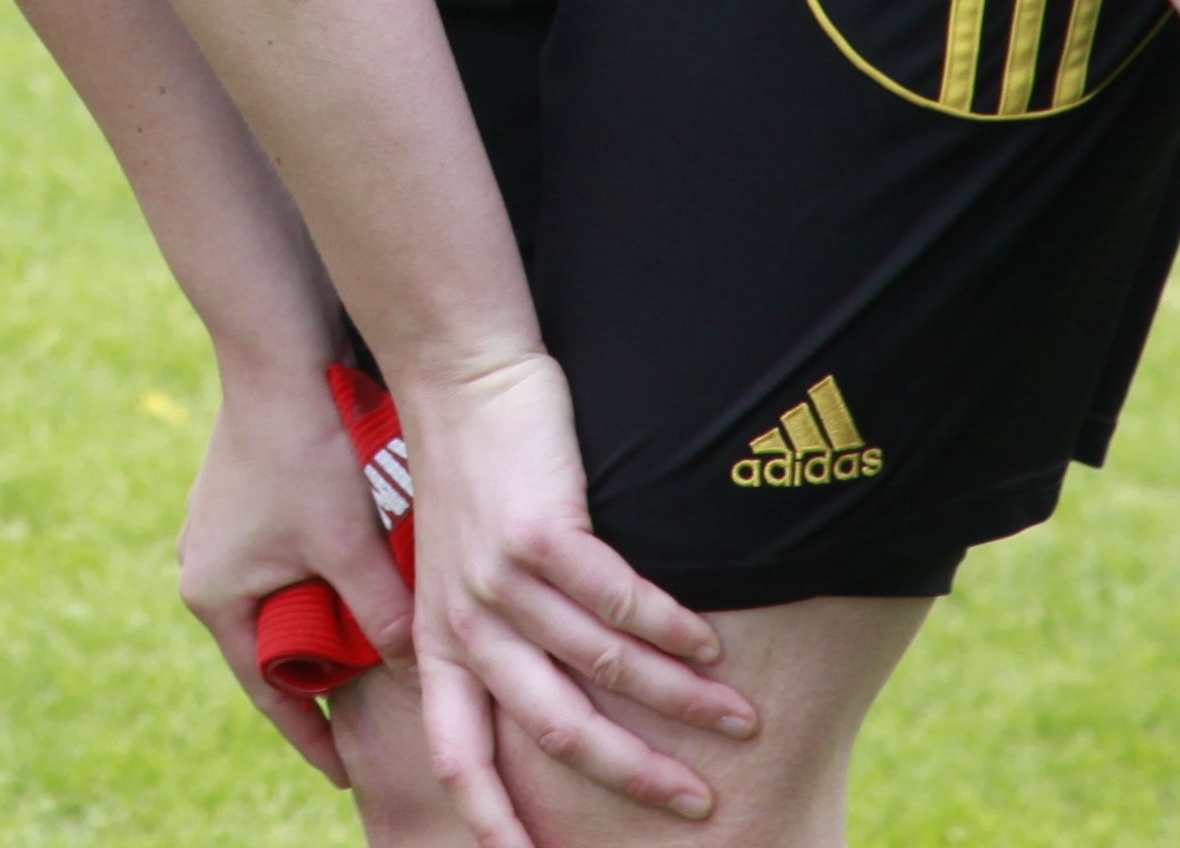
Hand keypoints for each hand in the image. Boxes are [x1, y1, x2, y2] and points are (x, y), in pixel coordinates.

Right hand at [176, 361, 412, 784]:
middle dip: (326, 667)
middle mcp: (204, 570)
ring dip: (328, 616)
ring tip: (378, 630)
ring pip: (284, 603)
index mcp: (215, 597)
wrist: (274, 354)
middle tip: (379, 692)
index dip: (312, 735)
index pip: (269, 693)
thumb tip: (422, 669)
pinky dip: (321, 577)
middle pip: (276, 647)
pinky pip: (281, 566)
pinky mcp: (237, 505)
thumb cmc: (304, 450)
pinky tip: (363, 569)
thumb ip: (383, 615)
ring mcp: (217, 535)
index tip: (347, 771)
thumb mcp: (349, 547)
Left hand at [394, 345, 747, 841]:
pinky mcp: (538, 530)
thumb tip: (540, 715)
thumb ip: (489, 640)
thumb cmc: (472, 480)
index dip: (498, 825)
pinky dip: (672, 630)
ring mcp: (499, 576)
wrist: (456, 376)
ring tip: (741, 721)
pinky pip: (618, 599)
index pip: (460, 760)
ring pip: (605, 667)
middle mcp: (465, 621)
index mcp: (438, 644)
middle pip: (557, 729)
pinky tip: (712, 647)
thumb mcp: (454, 572)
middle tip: (698, 804)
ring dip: (682, 702)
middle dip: (636, 775)